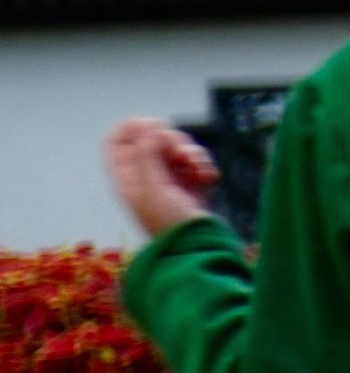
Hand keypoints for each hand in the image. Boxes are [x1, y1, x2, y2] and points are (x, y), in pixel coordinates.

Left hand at [104, 120, 217, 238]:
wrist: (197, 245)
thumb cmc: (169, 223)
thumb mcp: (152, 188)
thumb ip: (147, 155)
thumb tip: (150, 129)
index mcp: (127, 176)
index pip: (117, 140)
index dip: (133, 128)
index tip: (155, 127)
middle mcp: (146, 174)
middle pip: (153, 138)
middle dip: (172, 141)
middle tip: (181, 155)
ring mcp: (169, 178)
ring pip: (178, 148)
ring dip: (193, 154)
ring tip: (199, 171)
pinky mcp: (190, 182)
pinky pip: (196, 161)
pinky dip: (204, 165)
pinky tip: (209, 178)